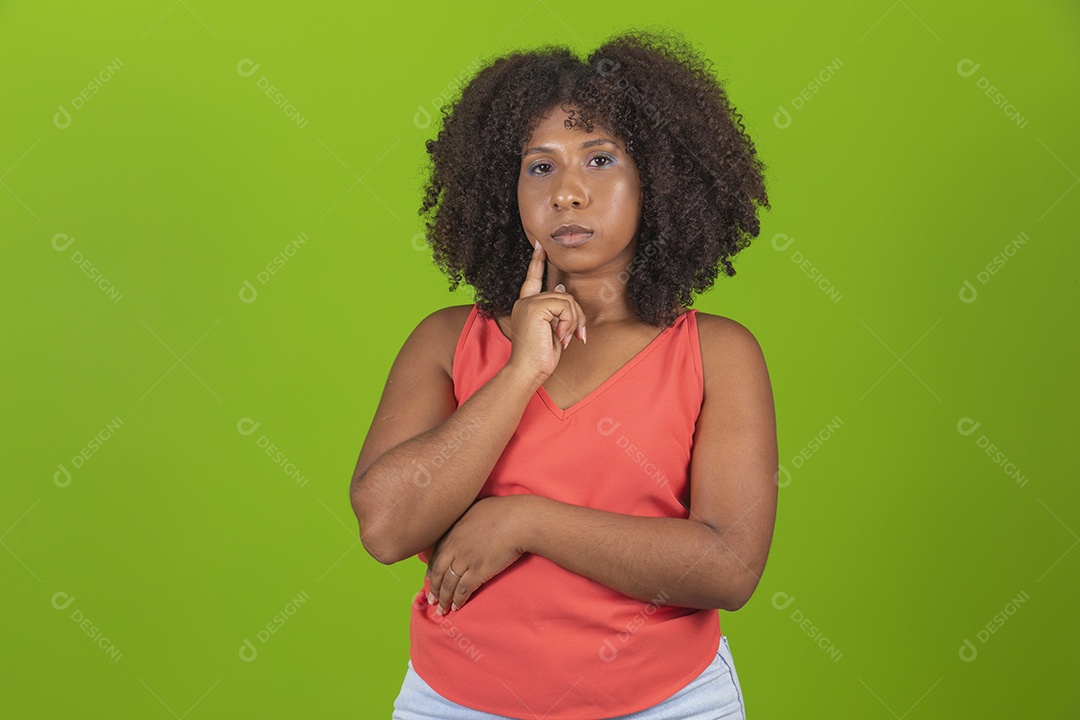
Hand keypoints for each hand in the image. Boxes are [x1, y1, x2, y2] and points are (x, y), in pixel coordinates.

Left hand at [426, 495, 532, 614]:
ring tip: (441, 610)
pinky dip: (458, 600)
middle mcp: (455, 546)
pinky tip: (456, 607)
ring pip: (448, 584)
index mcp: (453, 531)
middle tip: (432, 599)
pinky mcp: (478, 571)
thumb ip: (465, 518)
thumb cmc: (503, 510)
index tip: (429, 578)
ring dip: (444, 599)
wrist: (518, 520)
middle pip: (438, 572)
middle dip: (434, 588)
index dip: (431, 569)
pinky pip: (463, 590)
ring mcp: (465, 559)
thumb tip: (466, 522)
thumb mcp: (476, 508)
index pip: (436, 554)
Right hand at [505, 241, 586, 384]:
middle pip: (563, 294)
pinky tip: (561, 336)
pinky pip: (565, 306)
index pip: (533, 279)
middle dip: (575, 316)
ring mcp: (529, 303)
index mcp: (526, 306)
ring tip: (565, 338)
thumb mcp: (552, 331)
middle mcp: (525, 302)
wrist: (527, 371)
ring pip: (567, 300)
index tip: (540, 245)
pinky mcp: (535, 308)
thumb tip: (565, 290)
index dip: (537, 262)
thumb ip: (557, 311)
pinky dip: (569, 322)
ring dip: (574, 321)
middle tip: (576, 336)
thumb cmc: (539, 357)